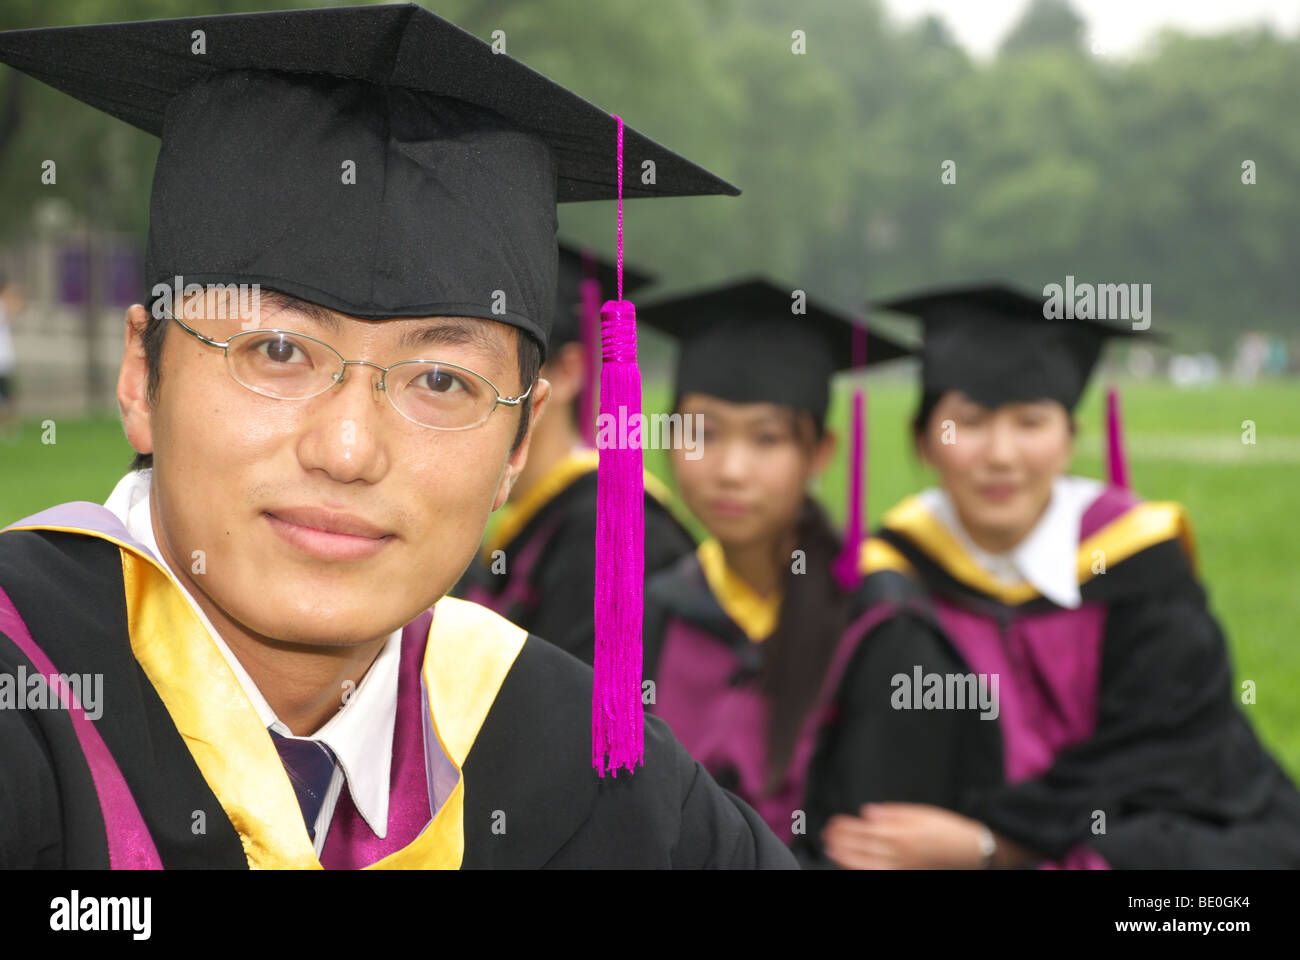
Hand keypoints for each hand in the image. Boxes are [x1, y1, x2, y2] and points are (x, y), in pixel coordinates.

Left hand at [821, 802, 990, 869]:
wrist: (970, 850)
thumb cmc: (946, 828)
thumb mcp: (920, 813)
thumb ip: (892, 813)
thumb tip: (867, 812)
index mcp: (902, 834)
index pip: (866, 830)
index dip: (847, 827)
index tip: (833, 822)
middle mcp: (900, 853)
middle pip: (863, 848)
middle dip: (842, 841)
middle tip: (826, 834)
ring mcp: (903, 868)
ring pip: (867, 865)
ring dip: (846, 857)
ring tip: (831, 850)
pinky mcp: (907, 875)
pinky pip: (879, 874)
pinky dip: (863, 870)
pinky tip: (852, 865)